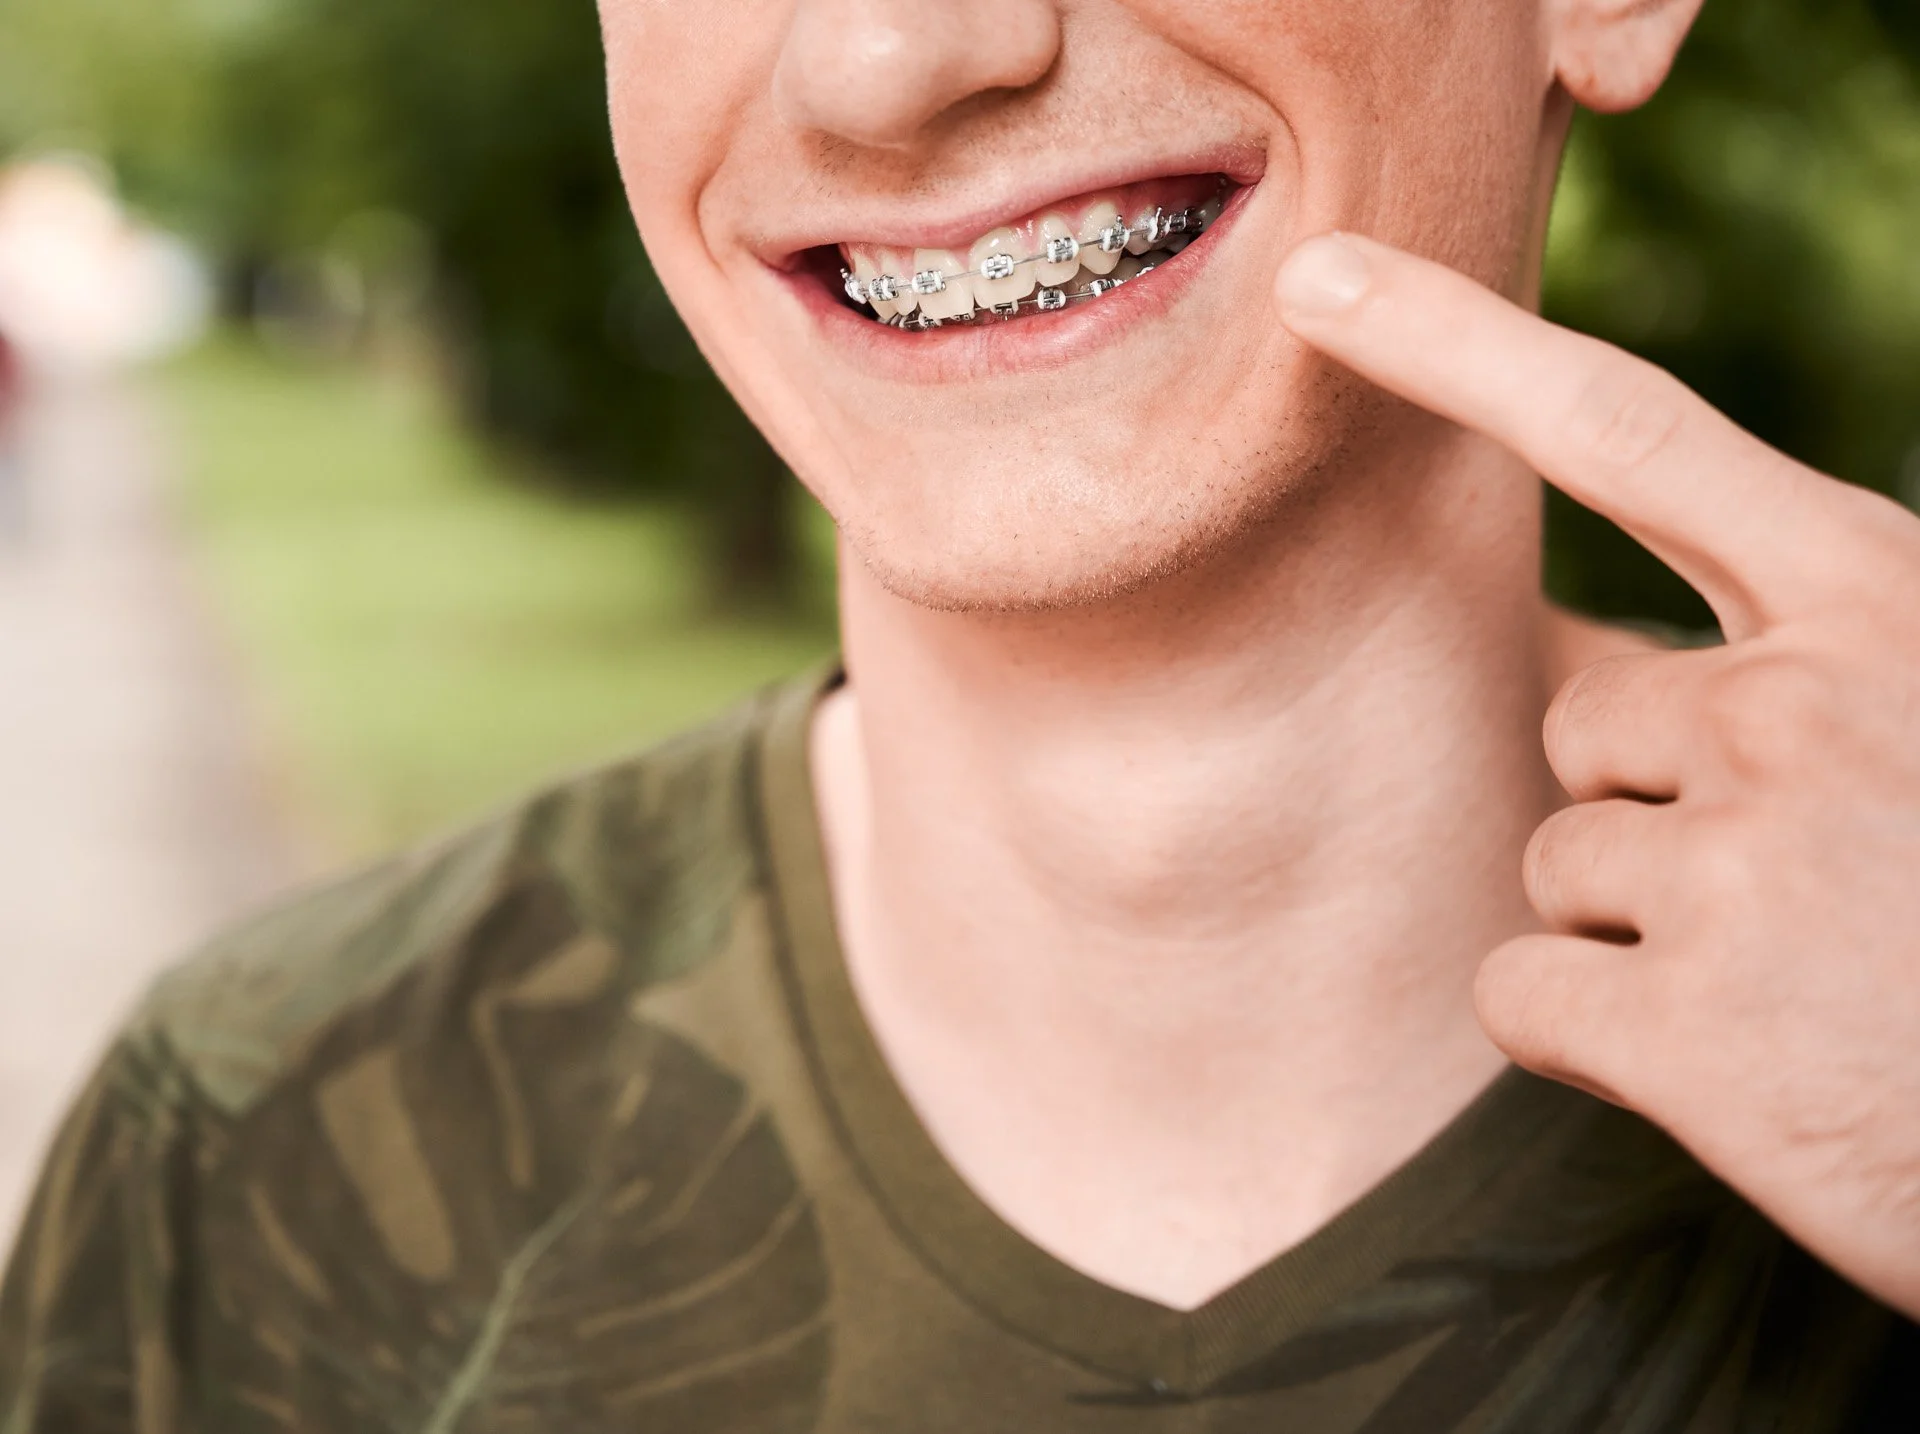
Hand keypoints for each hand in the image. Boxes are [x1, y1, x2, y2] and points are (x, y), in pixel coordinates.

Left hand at [1276, 231, 1919, 1318]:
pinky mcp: (1693, 1026)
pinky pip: (1519, 989)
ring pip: (1554, 859)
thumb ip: (1791, 658)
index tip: (1317, 283)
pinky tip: (1737, 1067)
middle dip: (1658, 804)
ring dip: (1643, 929)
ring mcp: (1750, 861)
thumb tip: (1583, 664)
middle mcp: (1808, 701)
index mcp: (1883, 597)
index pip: (1625, 430)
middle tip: (1812, 892)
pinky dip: (1595, 1037)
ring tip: (1804, 985)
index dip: (1450, 344)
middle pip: (1584, 718)